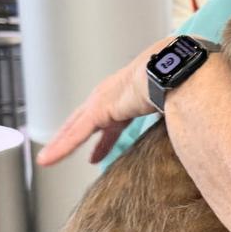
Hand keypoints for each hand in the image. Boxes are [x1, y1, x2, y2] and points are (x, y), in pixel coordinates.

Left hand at [36, 37, 171, 166]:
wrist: (174, 71)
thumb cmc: (180, 81)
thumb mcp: (171, 104)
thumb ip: (170, 116)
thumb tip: (184, 128)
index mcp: (128, 93)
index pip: (110, 119)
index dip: (103, 138)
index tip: (96, 155)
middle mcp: (111, 94)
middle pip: (84, 121)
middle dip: (71, 136)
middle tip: (58, 151)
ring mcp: (102, 101)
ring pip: (75, 128)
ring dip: (60, 144)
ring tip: (46, 159)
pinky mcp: (98, 110)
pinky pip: (77, 134)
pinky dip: (62, 147)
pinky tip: (49, 159)